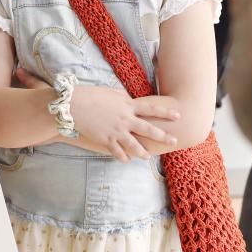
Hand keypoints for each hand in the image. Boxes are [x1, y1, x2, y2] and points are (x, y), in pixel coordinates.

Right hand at [15, 68, 178, 162]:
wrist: (73, 105)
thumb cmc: (90, 94)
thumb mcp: (109, 91)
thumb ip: (121, 96)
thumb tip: (128, 97)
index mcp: (127, 105)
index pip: (151, 109)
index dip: (165, 113)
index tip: (178, 115)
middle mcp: (125, 119)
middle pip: (148, 129)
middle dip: (163, 136)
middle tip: (174, 141)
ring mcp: (116, 131)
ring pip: (135, 145)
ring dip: (142, 152)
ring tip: (147, 157)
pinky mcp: (106, 139)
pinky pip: (117, 151)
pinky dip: (122, 156)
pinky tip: (126, 160)